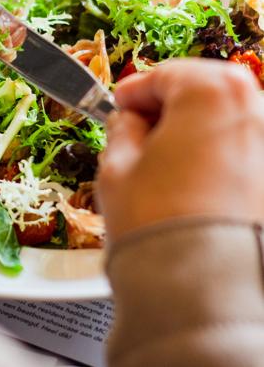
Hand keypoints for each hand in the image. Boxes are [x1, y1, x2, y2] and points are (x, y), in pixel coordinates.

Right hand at [97, 58, 263, 240]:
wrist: (204, 293)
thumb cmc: (159, 225)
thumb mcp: (118, 167)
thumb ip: (122, 130)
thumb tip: (130, 122)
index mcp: (211, 92)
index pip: (165, 75)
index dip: (135, 90)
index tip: (120, 104)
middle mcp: (256, 110)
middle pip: (203, 91)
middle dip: (169, 107)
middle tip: (141, 130)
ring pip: (227, 120)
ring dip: (197, 130)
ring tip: (168, 161)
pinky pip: (246, 150)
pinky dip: (221, 155)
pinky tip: (196, 180)